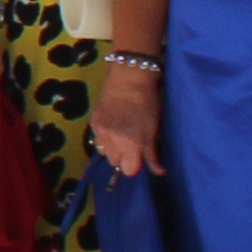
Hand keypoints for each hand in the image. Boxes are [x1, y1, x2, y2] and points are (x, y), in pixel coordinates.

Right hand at [89, 60, 161, 177]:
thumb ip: (152, 153)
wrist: (128, 79)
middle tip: (132, 145)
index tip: (140, 156)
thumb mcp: (153, 130)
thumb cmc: (147, 104)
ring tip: (121, 137)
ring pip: (104, 153)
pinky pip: (97, 140)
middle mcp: (112, 141)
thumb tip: (159, 172)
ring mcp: (100, 131)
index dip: (135, 165)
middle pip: (115, 163)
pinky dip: (104, 138)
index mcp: (130, 144)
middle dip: (123, 158)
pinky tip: (113, 127)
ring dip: (112, 149)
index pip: (129, 171)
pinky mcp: (92, 123)